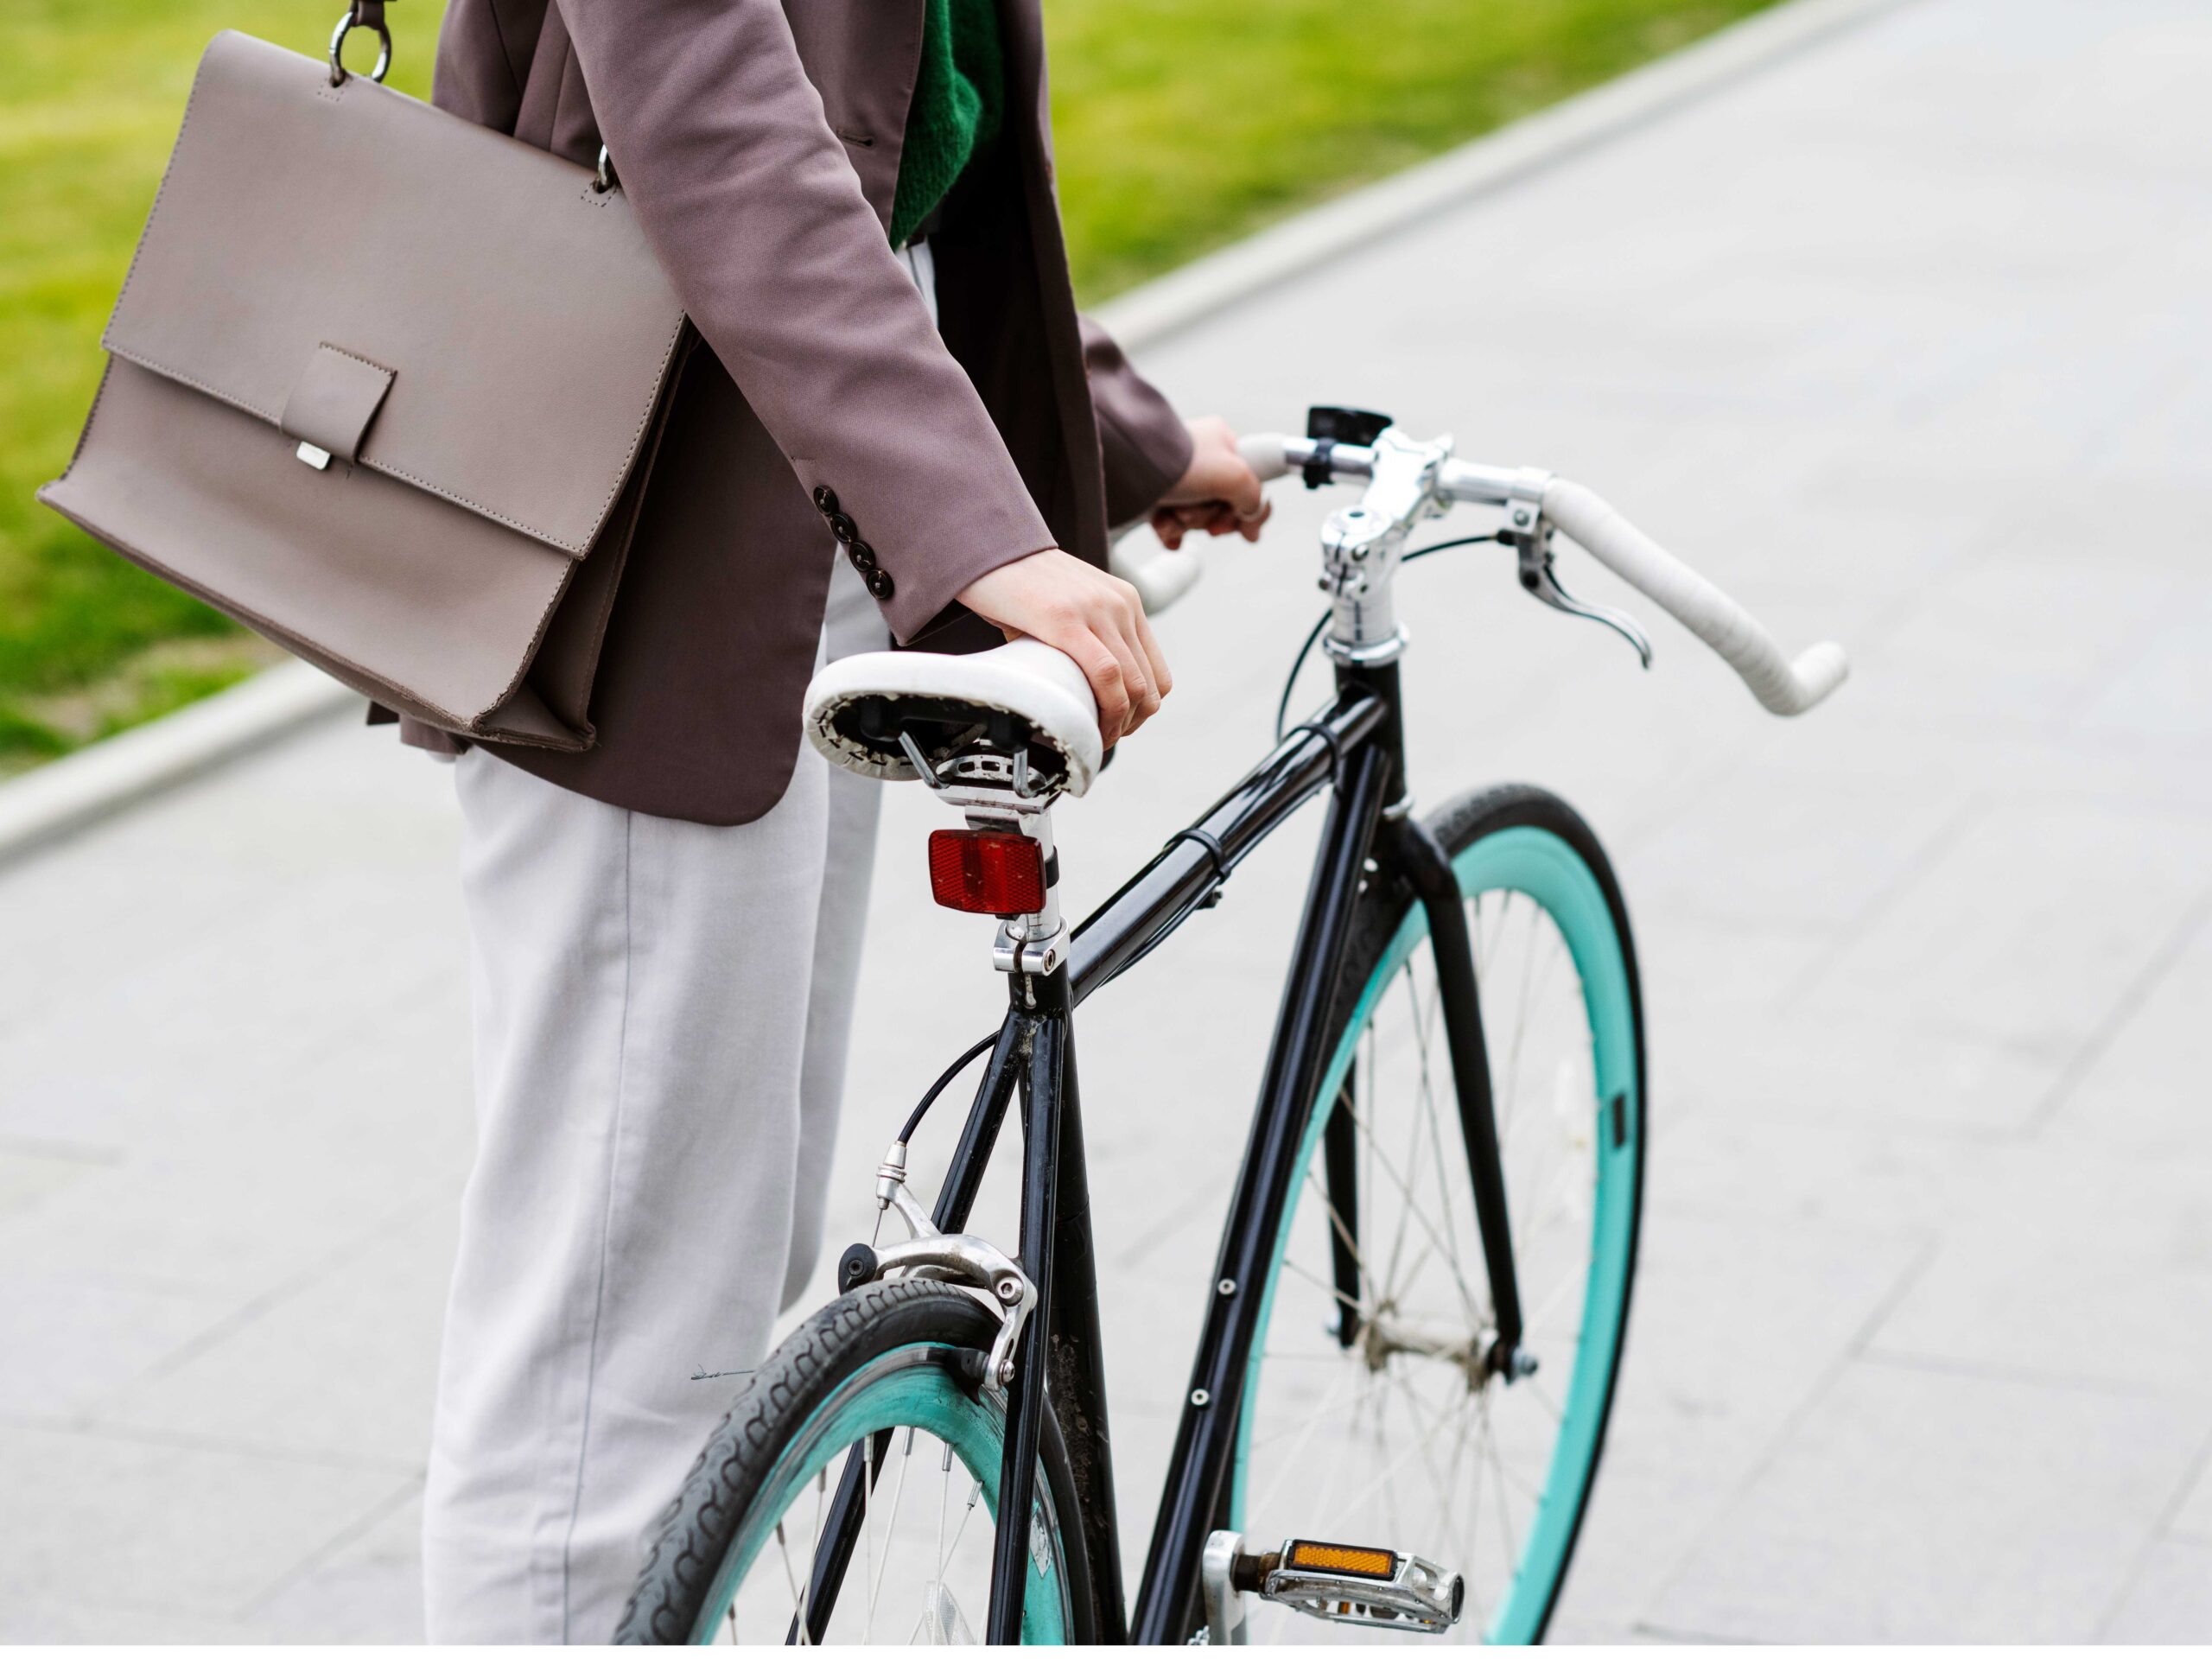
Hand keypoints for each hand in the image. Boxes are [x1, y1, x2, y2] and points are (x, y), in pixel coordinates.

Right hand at [955, 549, 1171, 746]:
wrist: (985, 548)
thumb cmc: (1018, 585)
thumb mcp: (1067, 608)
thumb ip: (1083, 640)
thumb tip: (1077, 689)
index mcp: (1126, 602)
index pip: (1156, 673)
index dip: (1142, 711)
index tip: (1116, 728)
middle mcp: (1120, 605)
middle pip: (1149, 686)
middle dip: (1130, 725)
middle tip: (1101, 740)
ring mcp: (1097, 611)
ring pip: (1132, 686)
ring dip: (1117, 724)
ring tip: (1092, 738)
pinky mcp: (1067, 620)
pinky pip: (1105, 675)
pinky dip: (1103, 710)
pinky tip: (1085, 724)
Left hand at [1149, 415, 1271, 549]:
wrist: (1127, 468)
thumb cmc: (1182, 464)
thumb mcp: (1234, 475)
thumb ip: (1255, 496)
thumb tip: (1251, 515)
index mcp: (1223, 443)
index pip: (1251, 482)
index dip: (1251, 512)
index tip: (1247, 533)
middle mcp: (1202, 459)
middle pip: (1223, 504)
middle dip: (1213, 518)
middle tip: (1209, 522)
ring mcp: (1178, 479)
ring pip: (1197, 516)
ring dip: (1189, 522)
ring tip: (1177, 513)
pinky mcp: (1156, 496)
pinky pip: (1172, 523)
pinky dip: (1169, 529)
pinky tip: (1164, 525)